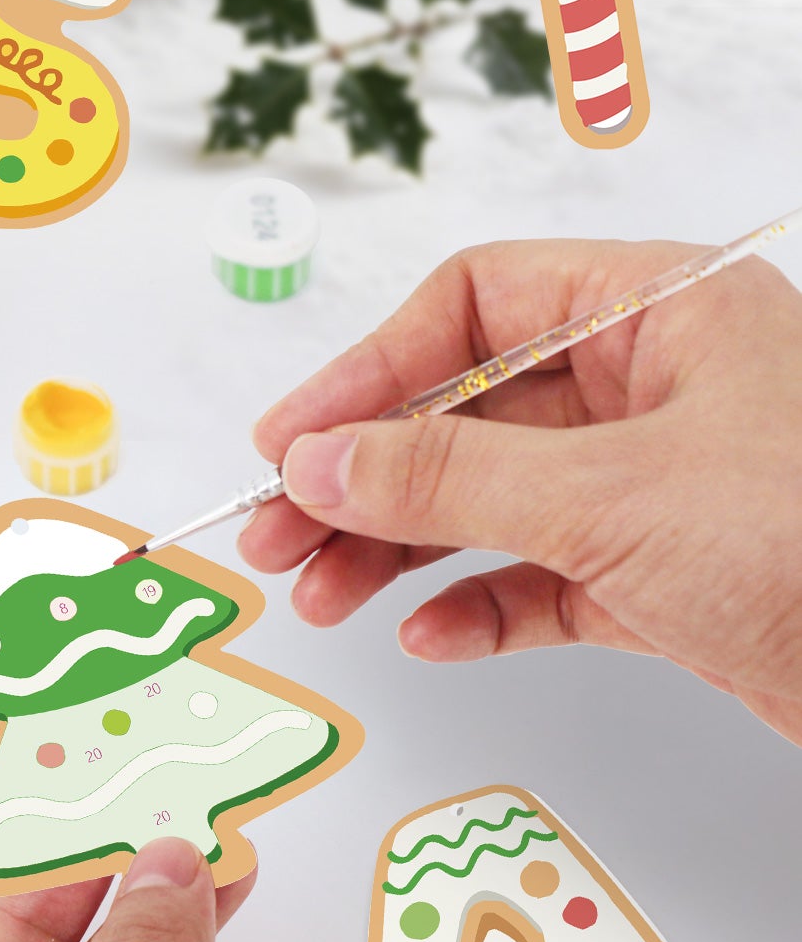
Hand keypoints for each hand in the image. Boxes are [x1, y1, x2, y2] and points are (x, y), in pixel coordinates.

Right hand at [239, 241, 801, 743]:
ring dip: (399, 549)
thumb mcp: (610, 497)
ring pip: (491, 500)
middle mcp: (654, 386)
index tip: (292, 441)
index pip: (472, 306)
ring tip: (320, 598)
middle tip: (277, 537)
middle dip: (364, 478)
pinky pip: (543, 576)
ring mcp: (657, 483)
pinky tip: (430, 635)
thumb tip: (313, 462)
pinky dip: (480, 604)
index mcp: (659, 311)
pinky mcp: (665, 574)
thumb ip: (445, 476)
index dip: (367, 369)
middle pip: (465, 412)